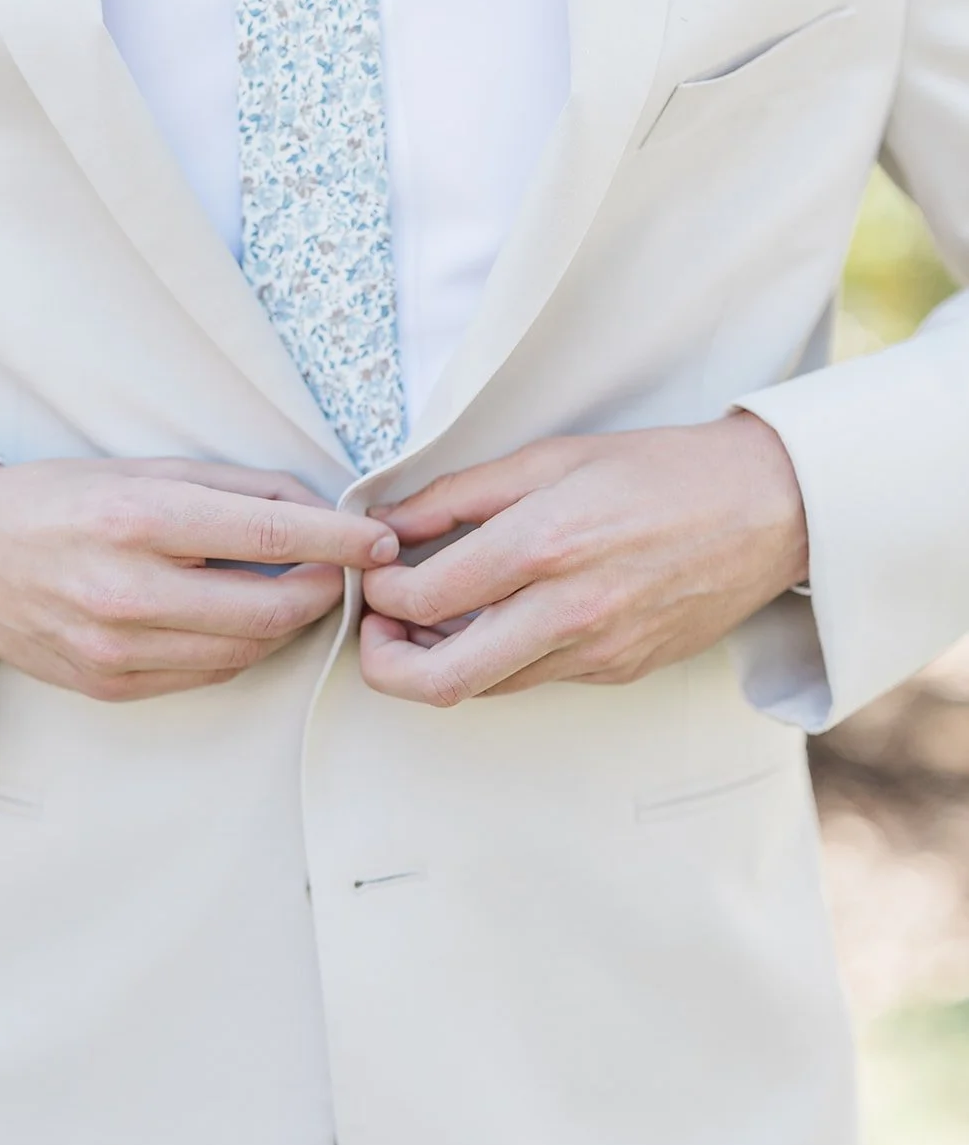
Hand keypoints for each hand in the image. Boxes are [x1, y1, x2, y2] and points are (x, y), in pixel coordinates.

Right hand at [0, 458, 397, 700]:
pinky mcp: (110, 685)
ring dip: (288, 622)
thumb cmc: (59, 500)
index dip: (340, 539)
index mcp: (140, 520)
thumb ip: (236, 488)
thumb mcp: (144, 469)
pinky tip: (241, 617)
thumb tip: (320, 506)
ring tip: (297, 589)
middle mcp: (129, 591)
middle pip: (271, 608)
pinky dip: (241, 647)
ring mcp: (117, 649)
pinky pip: (207, 672)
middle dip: (324, 589)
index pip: (273, 533)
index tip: (378, 539)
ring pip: (247, 649)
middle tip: (342, 570)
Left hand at [359, 414, 807, 705]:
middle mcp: (568, 612)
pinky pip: (534, 679)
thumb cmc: (660, 470)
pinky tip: (492, 620)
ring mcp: (597, 652)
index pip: (426, 598)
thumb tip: (388, 522)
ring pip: (485, 687)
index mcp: (544, 546)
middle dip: (386, 666)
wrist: (767, 509)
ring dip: (439, 662)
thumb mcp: (551, 457)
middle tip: (376, 631)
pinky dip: (496, 659)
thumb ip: (460, 494)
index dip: (383, 593)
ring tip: (428, 618)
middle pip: (443, 681)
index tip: (376, 574)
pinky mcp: (618, 670)